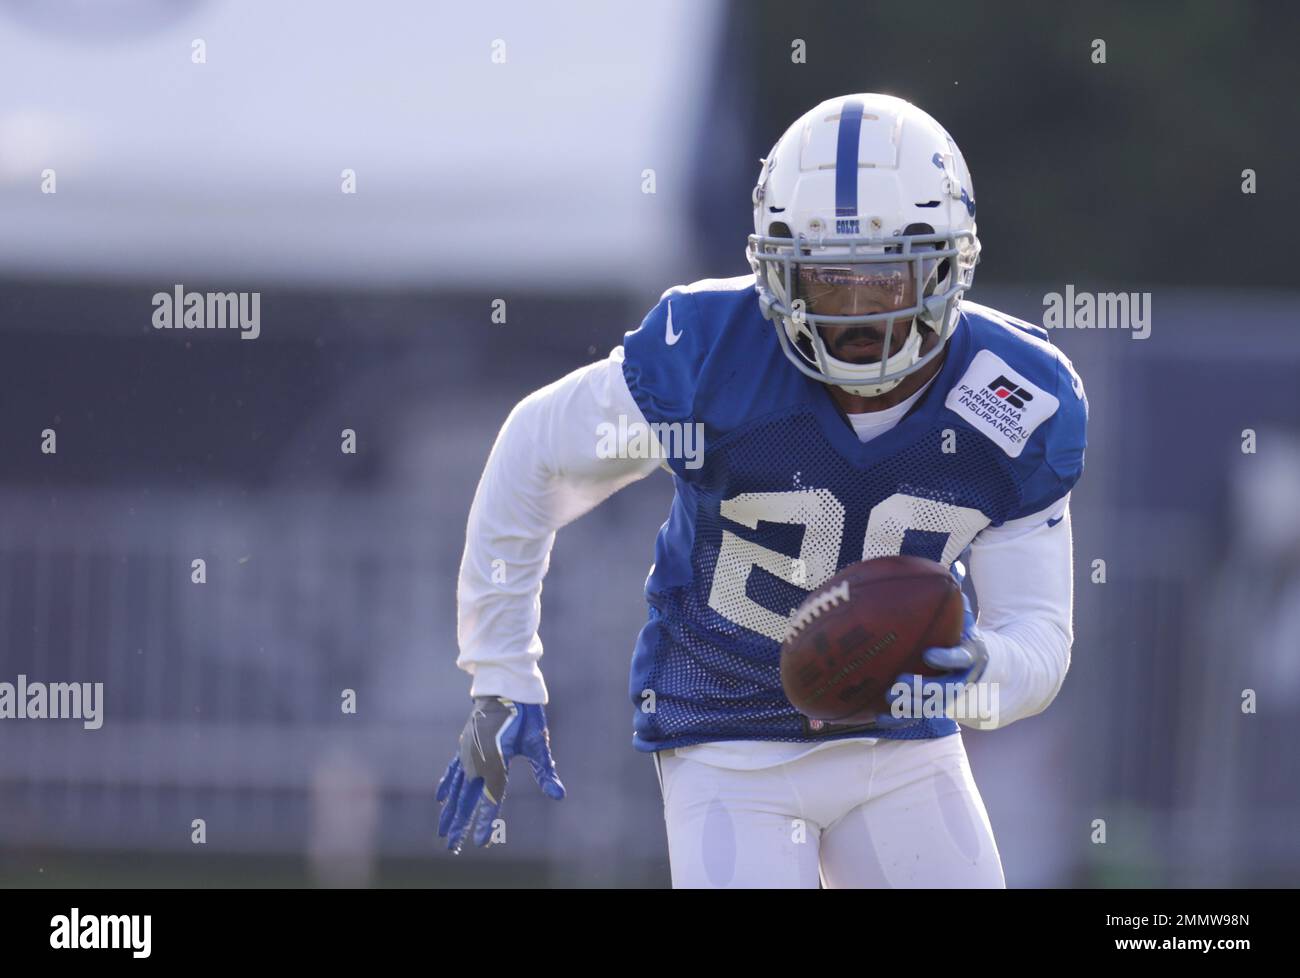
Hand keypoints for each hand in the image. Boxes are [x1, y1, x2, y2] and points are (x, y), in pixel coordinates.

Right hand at [435, 696, 564, 852]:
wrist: (503, 686)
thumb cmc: (525, 715)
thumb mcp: (538, 743)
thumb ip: (545, 772)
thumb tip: (559, 795)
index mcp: (496, 764)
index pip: (491, 801)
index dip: (485, 823)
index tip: (480, 843)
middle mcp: (477, 762)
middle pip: (467, 801)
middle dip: (459, 825)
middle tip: (451, 847)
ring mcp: (467, 754)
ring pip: (456, 790)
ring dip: (449, 811)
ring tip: (442, 830)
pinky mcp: (464, 746)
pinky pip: (452, 771)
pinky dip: (446, 785)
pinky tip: (440, 798)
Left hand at [875, 562, 985, 727]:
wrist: (983, 668)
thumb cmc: (963, 637)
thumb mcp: (967, 620)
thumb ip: (958, 603)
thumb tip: (953, 570)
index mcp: (970, 655)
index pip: (962, 658)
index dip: (947, 658)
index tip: (929, 655)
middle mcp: (962, 678)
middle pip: (946, 690)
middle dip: (924, 688)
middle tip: (900, 680)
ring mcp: (949, 696)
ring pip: (931, 707)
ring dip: (910, 705)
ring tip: (889, 697)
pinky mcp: (934, 707)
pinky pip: (917, 717)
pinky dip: (899, 718)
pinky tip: (878, 718)